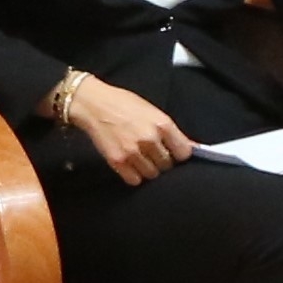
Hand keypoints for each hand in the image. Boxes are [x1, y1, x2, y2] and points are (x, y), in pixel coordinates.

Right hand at [54, 73, 191, 184]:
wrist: (92, 104)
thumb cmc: (122, 103)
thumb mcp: (151, 110)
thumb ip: (169, 131)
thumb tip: (190, 147)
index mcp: (162, 124)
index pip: (184, 152)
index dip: (179, 153)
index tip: (173, 152)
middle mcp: (150, 139)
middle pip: (168, 165)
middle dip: (162, 161)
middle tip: (152, 152)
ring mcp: (133, 152)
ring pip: (152, 174)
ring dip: (148, 168)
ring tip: (140, 157)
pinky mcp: (118, 161)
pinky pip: (135, 180)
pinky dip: (134, 175)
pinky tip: (130, 164)